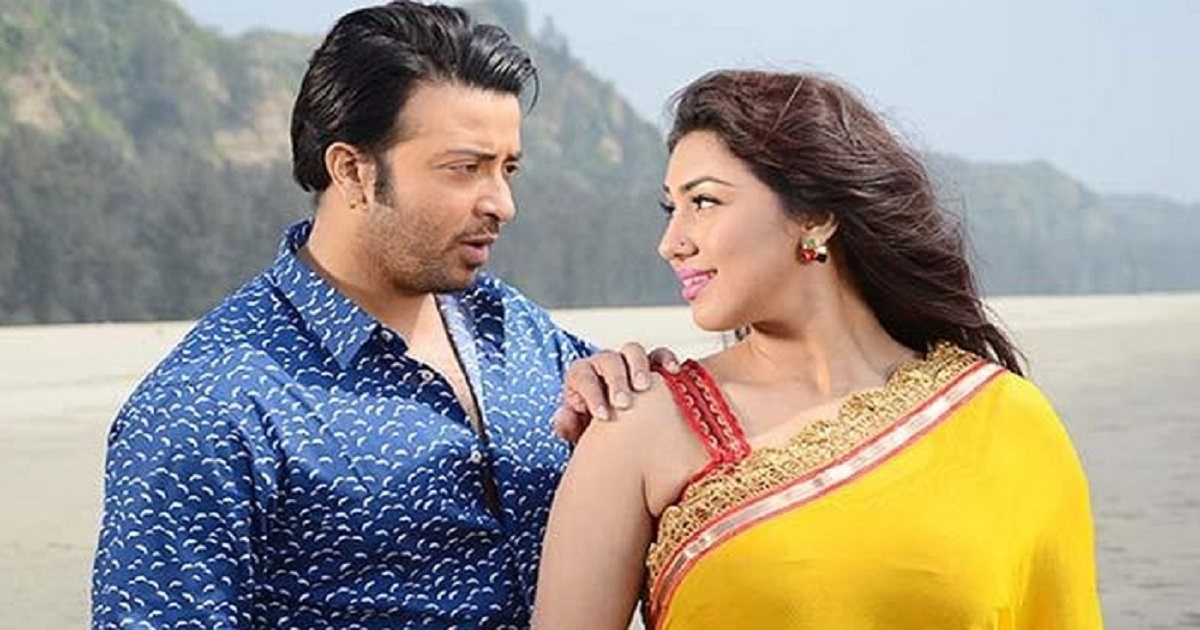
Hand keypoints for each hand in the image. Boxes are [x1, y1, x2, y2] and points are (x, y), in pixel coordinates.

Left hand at [552, 344, 680, 442]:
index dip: (592, 395)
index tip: (603, 416)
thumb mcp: (577, 430)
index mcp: (582, 376)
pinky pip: (659, 356)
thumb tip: (563, 414)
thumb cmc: (592, 427)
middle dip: (616, 381)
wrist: (613, 430)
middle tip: (623, 403)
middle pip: (609, 360)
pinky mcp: (651, 366)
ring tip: (644, 387)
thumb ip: (567, 425)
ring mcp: (628, 362)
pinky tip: (673, 372)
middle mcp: (604, 364)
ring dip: (639, 367)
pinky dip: (666, 360)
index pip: (583, 377)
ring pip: (633, 352)